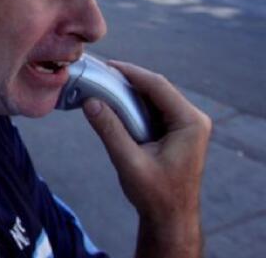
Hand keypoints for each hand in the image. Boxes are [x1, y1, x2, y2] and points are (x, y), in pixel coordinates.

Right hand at [83, 60, 210, 257]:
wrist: (171, 218)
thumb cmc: (155, 194)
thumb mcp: (129, 162)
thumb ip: (110, 130)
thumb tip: (90, 101)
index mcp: (190, 123)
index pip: (158, 85)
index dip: (131, 72)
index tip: (105, 65)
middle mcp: (193, 119)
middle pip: (157, 88)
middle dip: (128, 80)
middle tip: (99, 75)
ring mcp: (188, 125)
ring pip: (155, 97)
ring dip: (130, 92)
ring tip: (103, 87)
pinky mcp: (179, 132)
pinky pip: (155, 108)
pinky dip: (134, 104)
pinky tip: (115, 105)